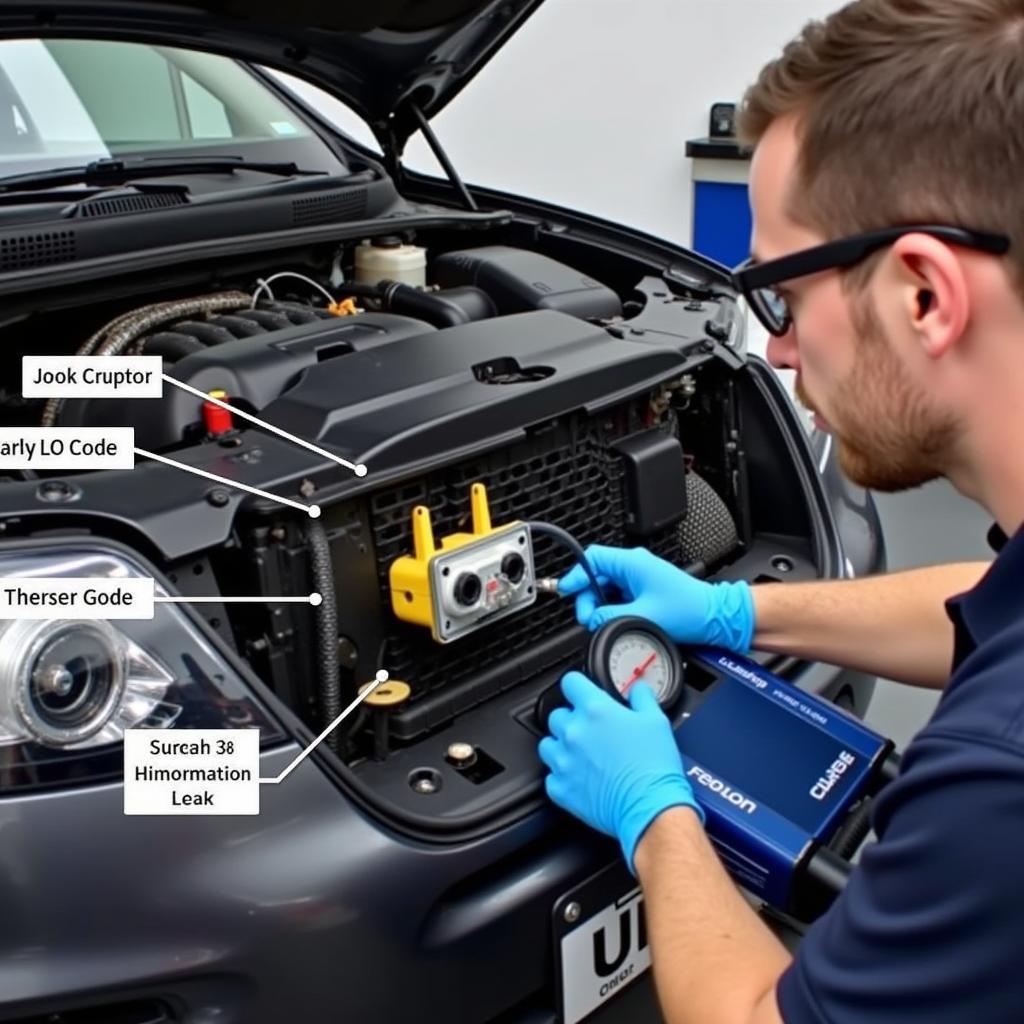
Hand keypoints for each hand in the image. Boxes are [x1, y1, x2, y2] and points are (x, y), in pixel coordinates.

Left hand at [539, 671, 703, 873]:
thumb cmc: (654, 767)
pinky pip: (551, 776)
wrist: (651, 807)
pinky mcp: (561, 788)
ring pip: (548, 744)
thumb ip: (642, 698)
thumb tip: (638, 689)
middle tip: (591, 730)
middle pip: (557, 714)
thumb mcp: (656, 721)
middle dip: (572, 719)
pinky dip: (562, 776)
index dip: (578, 686)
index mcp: (595, 710)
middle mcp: (574, 732)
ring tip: (581, 754)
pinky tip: (579, 776)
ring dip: (561, 746)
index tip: (582, 692)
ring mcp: (564, 761)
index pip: (570, 683)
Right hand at [558, 544, 754, 651]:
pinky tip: (615, 620)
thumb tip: (593, 619)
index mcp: (633, 563)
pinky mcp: (645, 591)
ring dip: (600, 605)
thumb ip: (612, 617)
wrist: (716, 618)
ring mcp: (640, 578)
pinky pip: (618, 596)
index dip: (576, 575)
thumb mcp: (645, 616)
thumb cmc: (690, 611)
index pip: (593, 559)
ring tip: (602, 622)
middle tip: (588, 617)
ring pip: (607, 588)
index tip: (566, 590)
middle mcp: (635, 567)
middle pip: (596, 575)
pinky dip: (611, 608)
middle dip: (587, 597)